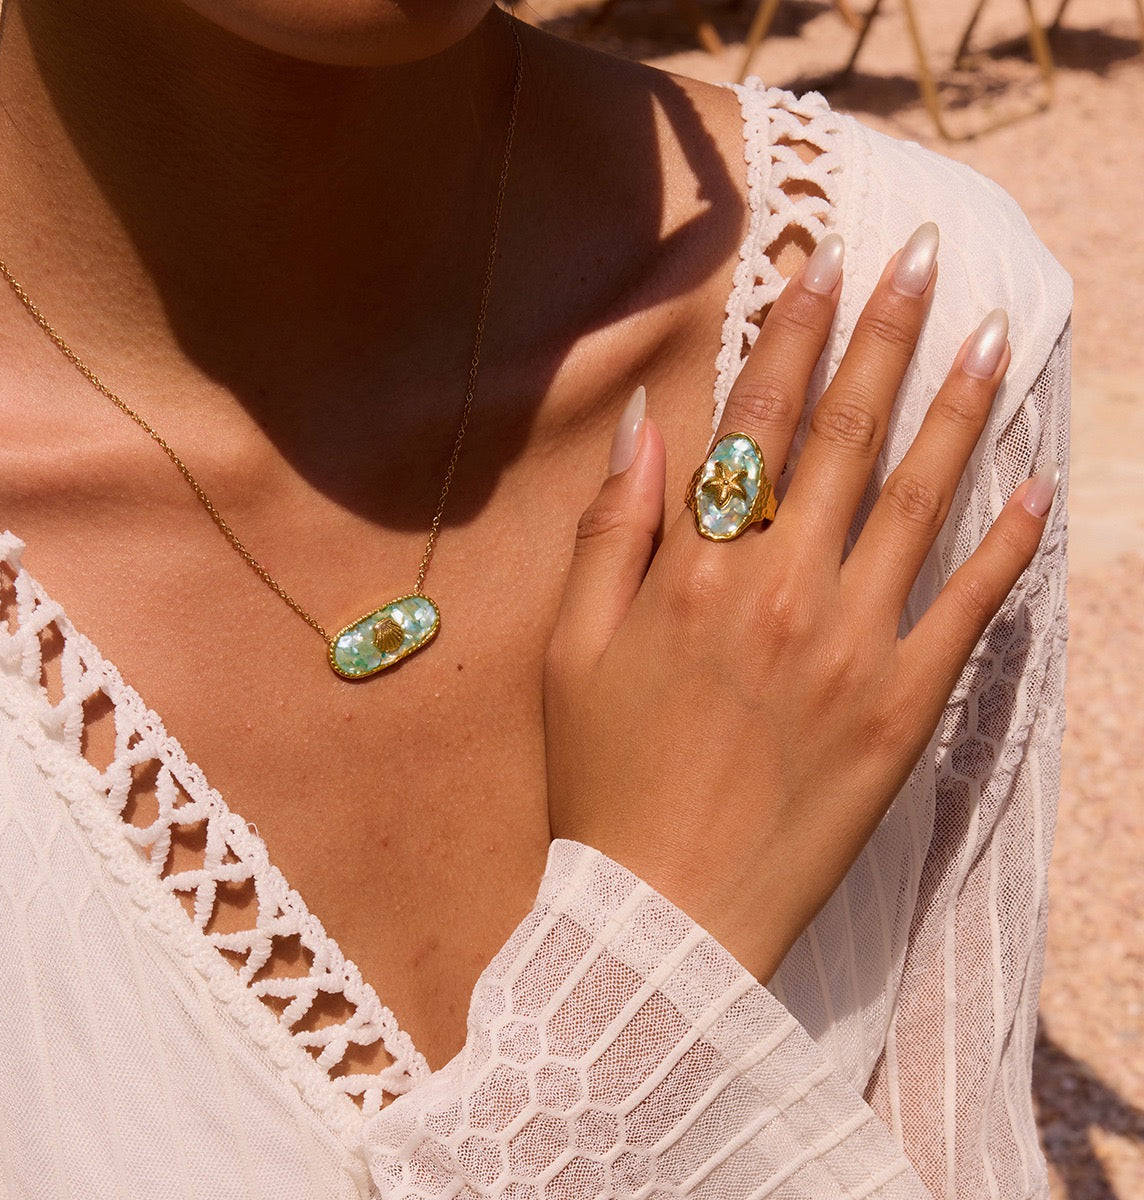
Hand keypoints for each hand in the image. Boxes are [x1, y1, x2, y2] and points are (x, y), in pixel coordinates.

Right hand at [543, 223, 1058, 982]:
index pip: (754, 421)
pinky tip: (1035, 488)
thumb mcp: (571, 651)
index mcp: (695, 571)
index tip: (822, 265)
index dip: (790, 334)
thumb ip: (611, 532)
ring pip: (917, 500)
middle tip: (919, 257)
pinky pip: (966, 610)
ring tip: (990, 336)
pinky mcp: (902, 708)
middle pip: (842, 435)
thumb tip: (648, 428)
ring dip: (956, 410)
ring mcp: (851, 646)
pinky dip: (1005, 546)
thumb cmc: (604, 780)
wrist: (666, 912)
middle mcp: (780, 588)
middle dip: (882, 334)